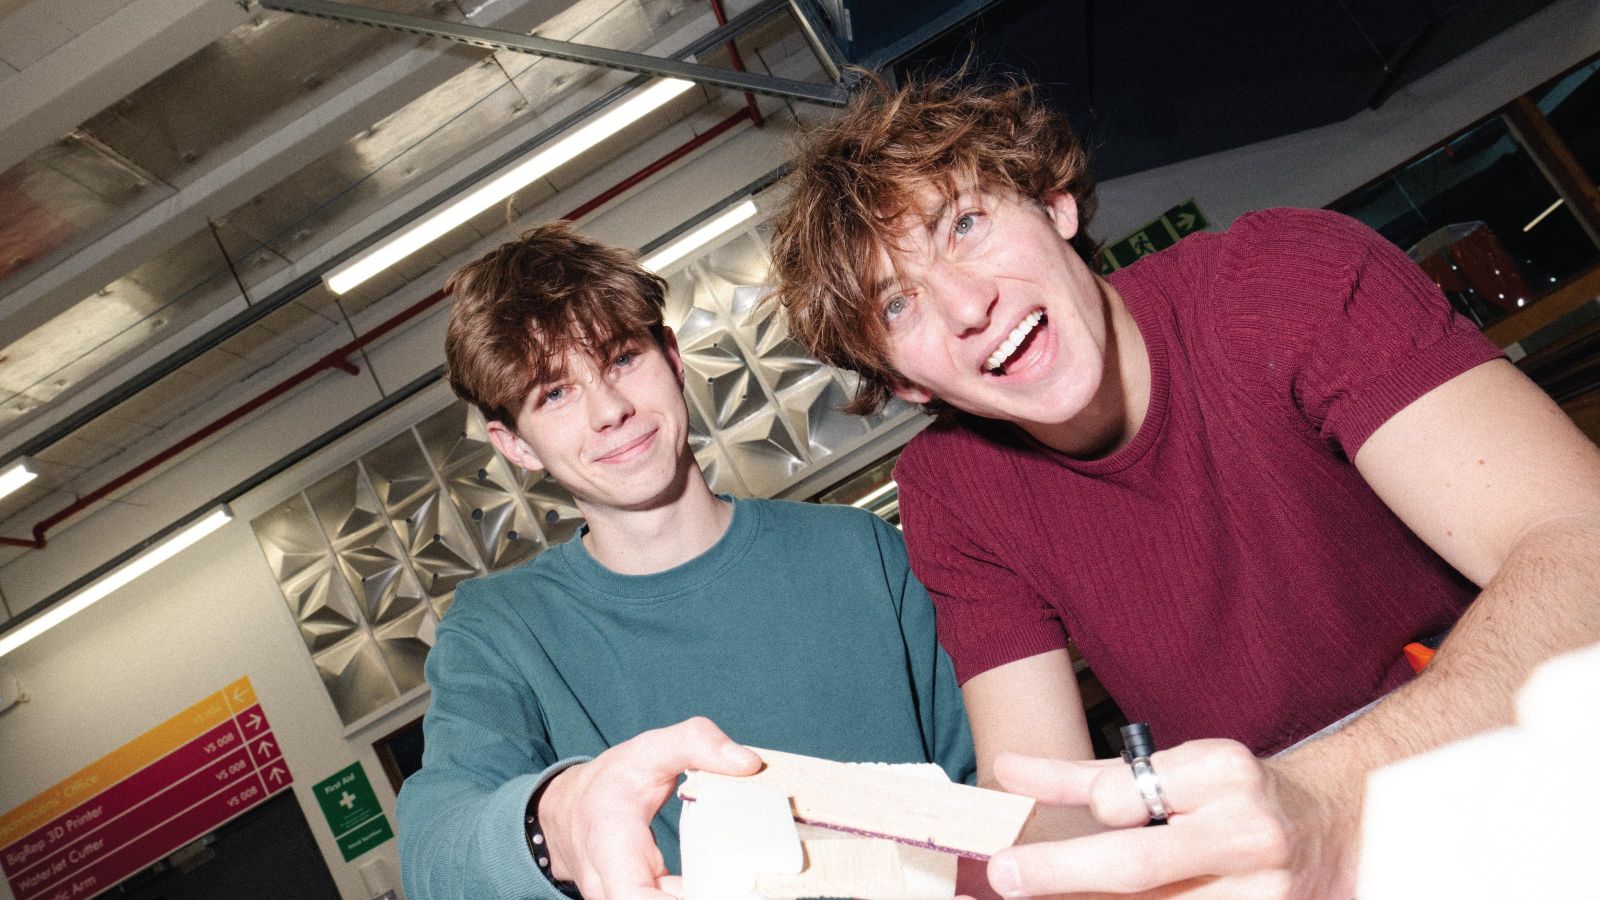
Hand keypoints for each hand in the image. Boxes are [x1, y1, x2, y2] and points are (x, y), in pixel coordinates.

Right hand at [537, 717, 761, 898]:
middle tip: (754, 884)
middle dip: (709, 895)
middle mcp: (608, 886)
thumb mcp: (650, 749)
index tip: (726, 888)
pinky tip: (732, 885)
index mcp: (611, 845)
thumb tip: (749, 763)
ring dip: (710, 893)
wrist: (568, 812)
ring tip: (751, 883)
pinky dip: (704, 894)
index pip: (636, 896)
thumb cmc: (610, 782)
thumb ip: (697, 743)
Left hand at [983, 741, 1352, 897]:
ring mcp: (1266, 891)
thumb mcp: (1171, 767)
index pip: (1126, 798)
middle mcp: (1247, 831)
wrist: (1334, 826)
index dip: (1096, 809)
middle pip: (1134, 866)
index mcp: (1223, 771)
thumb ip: (1084, 775)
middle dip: (1060, 872)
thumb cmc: (1234, 794)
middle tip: (1006, 876)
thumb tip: (1007, 772)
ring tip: (1059, 897)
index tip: (1076, 822)